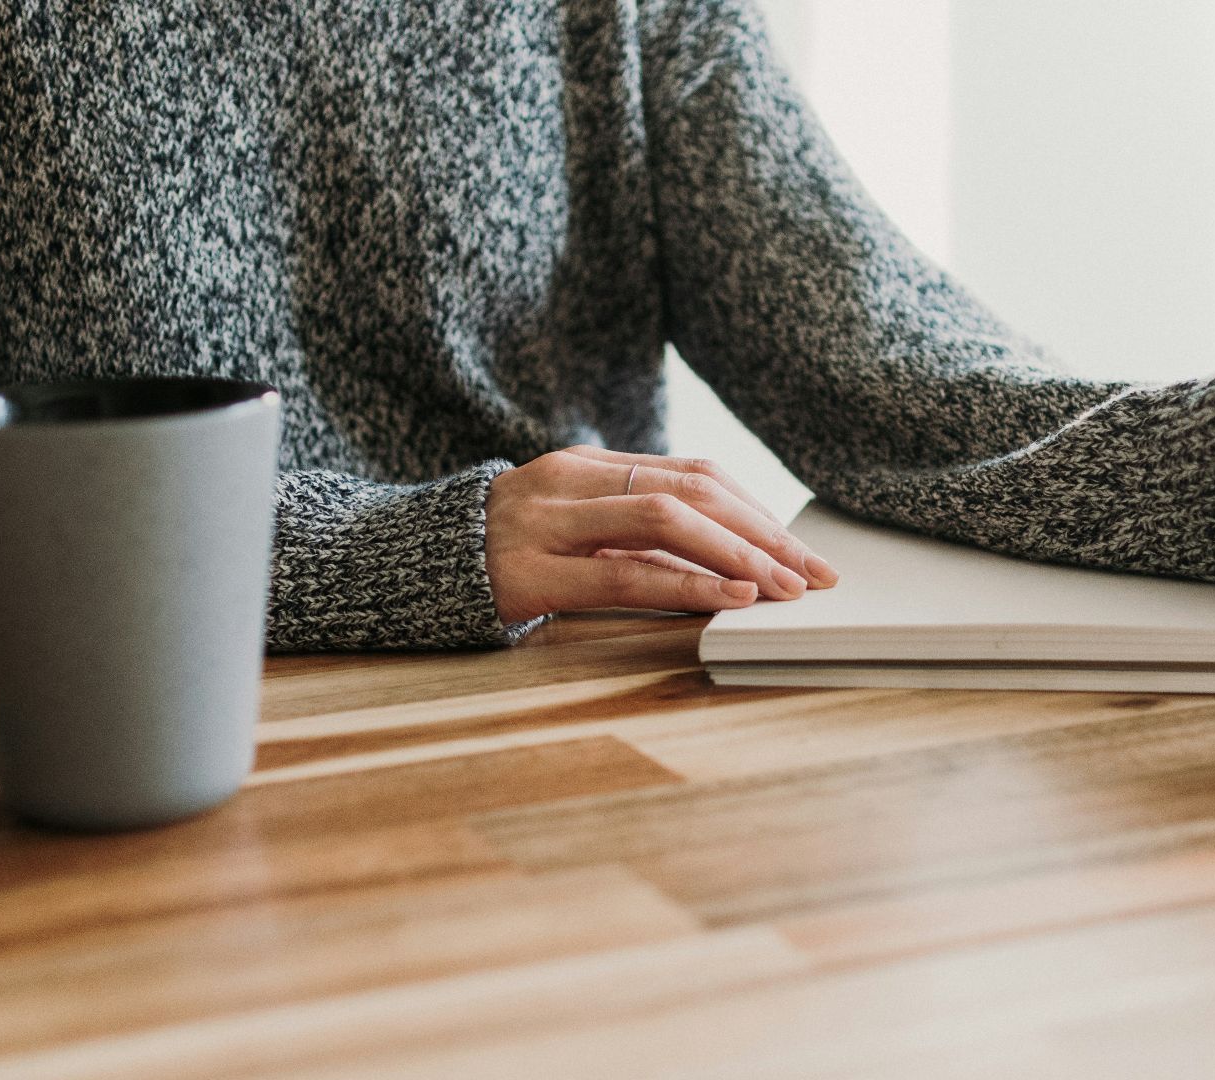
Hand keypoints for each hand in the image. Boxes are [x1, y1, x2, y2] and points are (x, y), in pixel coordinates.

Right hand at [485, 445, 838, 623]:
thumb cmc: (500, 557)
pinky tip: (729, 599)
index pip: (696, 476)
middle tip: (815, 574)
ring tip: (784, 588)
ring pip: (665, 522)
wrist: (399, 568)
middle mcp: (569, 481)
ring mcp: (546, 523)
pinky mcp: (527, 572)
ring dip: (737, 555)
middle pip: (693, 492)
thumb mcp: (569, 532)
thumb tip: (731, 566)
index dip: (758, 513)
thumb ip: (634, 540)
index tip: (805, 550)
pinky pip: (623, 574)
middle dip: (764, 535)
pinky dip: (686, 585)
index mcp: (588, 466)